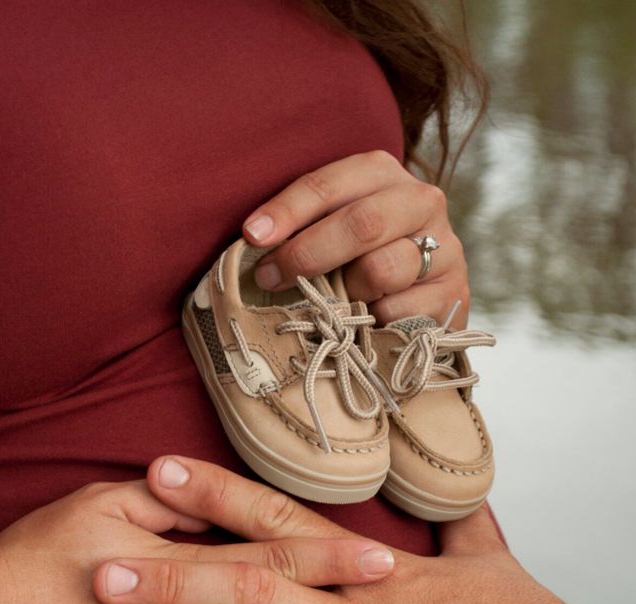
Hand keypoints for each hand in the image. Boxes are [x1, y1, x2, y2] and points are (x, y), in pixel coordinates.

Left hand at [242, 150, 467, 324]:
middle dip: (307, 253)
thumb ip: (302, 230)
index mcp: (383, 175)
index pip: (331, 184)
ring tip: (336, 304)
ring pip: (383, 269)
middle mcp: (421, 201)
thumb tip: (253, 246)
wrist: (418, 304)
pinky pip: (400, 313)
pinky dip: (374, 323)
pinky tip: (368, 323)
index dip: (289, 210)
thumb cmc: (356, 265)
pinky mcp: (455, 294)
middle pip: (362, 223)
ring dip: (345, 293)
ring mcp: (446, 248)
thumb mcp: (329, 234)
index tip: (252, 236)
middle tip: (270, 279)